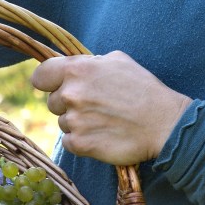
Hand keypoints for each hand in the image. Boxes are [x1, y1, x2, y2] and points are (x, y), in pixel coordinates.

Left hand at [30, 51, 190, 165]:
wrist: (164, 123)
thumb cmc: (143, 88)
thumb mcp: (118, 60)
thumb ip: (88, 63)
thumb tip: (72, 68)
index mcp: (77, 69)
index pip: (40, 76)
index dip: (48, 82)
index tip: (55, 86)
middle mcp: (71, 94)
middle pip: (52, 102)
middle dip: (68, 104)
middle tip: (95, 105)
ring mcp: (74, 121)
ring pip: (63, 123)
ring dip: (78, 123)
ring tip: (104, 120)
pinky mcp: (80, 144)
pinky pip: (70, 142)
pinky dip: (83, 140)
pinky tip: (103, 134)